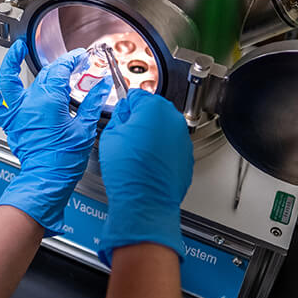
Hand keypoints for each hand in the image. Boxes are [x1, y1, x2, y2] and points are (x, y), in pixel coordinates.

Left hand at [0, 39, 110, 234]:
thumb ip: (92, 104)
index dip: (71, 60)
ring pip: (11, 80)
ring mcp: (18, 112)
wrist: (46, 180)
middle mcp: (31, 103)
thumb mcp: (85, 129)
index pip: (61, 71)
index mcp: (51, 102)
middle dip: (58, 64)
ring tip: (16, 47)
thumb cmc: (63, 160)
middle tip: (69, 62)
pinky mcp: (11, 123)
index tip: (79, 57)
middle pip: (44, 74)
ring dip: (12, 61)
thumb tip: (101, 87)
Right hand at [97, 89, 193, 264]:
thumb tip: (123, 113)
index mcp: (154, 108)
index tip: (122, 114)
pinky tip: (148, 162)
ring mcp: (182, 138)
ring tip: (137, 152)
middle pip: (153, 110)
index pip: (137, 95)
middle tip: (126, 136)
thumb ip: (119, 116)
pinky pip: (171, 145)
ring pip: (164, 128)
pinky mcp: (186, 156)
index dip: (125, 106)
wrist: (145, 202)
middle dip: (140, 119)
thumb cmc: (129, 172)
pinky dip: (162, 150)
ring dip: (152, 134)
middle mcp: (173, 120)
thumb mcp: (111, 135)